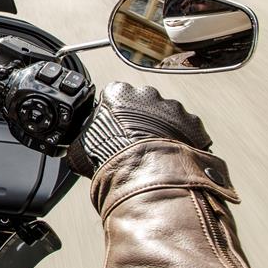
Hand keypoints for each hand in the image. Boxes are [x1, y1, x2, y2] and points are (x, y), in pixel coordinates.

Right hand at [67, 82, 211, 177]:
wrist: (144, 175)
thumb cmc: (110, 157)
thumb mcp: (80, 148)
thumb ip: (81, 139)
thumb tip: (75, 149)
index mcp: (118, 92)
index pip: (113, 95)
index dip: (113, 114)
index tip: (113, 128)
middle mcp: (147, 93)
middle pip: (143, 102)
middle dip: (140, 118)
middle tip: (134, 140)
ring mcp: (172, 107)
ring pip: (167, 115)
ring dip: (163, 129)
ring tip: (154, 152)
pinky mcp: (193, 123)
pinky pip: (188, 130)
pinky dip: (182, 141)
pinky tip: (172, 156)